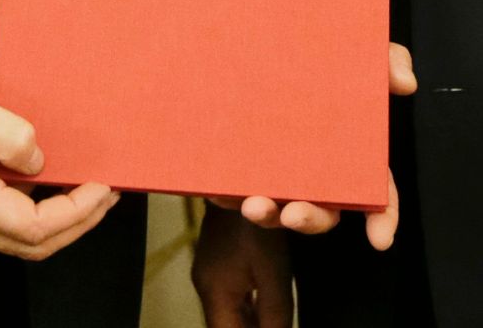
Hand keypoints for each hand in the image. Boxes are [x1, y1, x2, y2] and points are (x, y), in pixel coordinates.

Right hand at [0, 53, 115, 258]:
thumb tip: (39, 162)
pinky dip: (25, 207)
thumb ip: (9, 137)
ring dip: (52, 219)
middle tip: (105, 194)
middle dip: (74, 224)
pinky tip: (37, 178)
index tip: (104, 186)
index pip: (36, 228)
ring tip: (81, 187)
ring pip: (9, 234)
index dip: (77, 212)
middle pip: (27, 244)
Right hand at [191, 205, 291, 327]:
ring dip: (249, 320)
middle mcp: (206, 283)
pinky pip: (232, 291)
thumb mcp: (273, 269)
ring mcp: (209, 267)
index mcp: (215, 292)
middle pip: (228, 326)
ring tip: (271, 323)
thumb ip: (275, 313)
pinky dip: (247, 303)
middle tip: (276, 327)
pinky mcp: (216, 254)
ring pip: (230, 310)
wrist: (235, 170)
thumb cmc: (254, 217)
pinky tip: (262, 303)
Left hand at [224, 42, 415, 250]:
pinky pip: (237, 191)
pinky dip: (228, 195)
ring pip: (279, 210)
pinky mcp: (246, 168)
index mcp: (351, 154)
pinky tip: (219, 191)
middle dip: (311, 220)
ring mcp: (281, 173)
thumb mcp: (359, 56)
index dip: (384, 218)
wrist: (266, 43)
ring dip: (267, 214)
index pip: (378, 194)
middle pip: (324, 212)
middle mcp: (318, 172)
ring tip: (253, 204)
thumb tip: (405, 84)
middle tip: (294, 215)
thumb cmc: (322, 62)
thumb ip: (387, 62)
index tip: (380, 239)